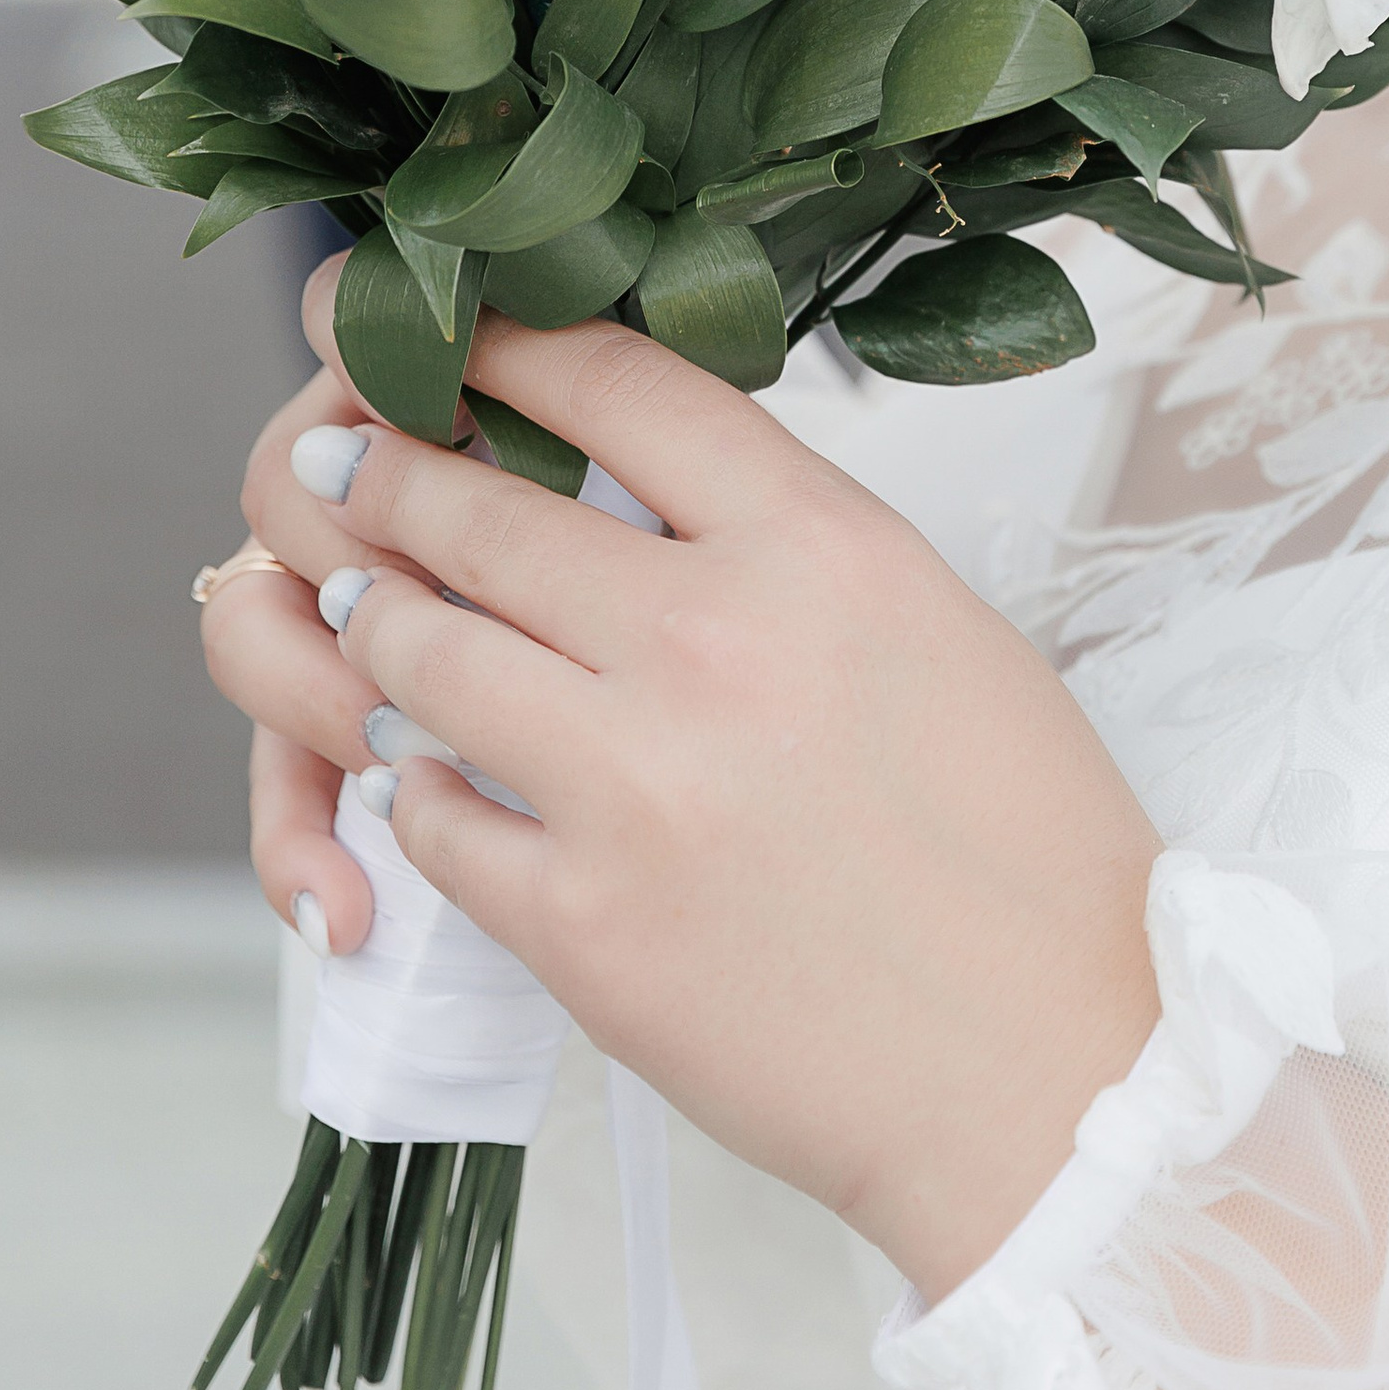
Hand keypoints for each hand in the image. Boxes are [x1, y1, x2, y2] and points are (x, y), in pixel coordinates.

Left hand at [205, 257, 1162, 1300]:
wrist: (1051, 1071)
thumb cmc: (1023, 847)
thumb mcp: (934, 623)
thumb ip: (783, 543)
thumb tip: (642, 489)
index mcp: (821, 545)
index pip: (614, 383)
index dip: (496, 336)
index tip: (426, 318)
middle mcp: (713, 642)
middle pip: (482, 512)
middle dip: (387, 475)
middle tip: (336, 461)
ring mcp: (632, 786)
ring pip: (420, 658)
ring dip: (375, 628)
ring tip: (365, 617)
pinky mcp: (581, 928)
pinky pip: (435, 820)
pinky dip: (417, 790)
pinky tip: (431, 779)